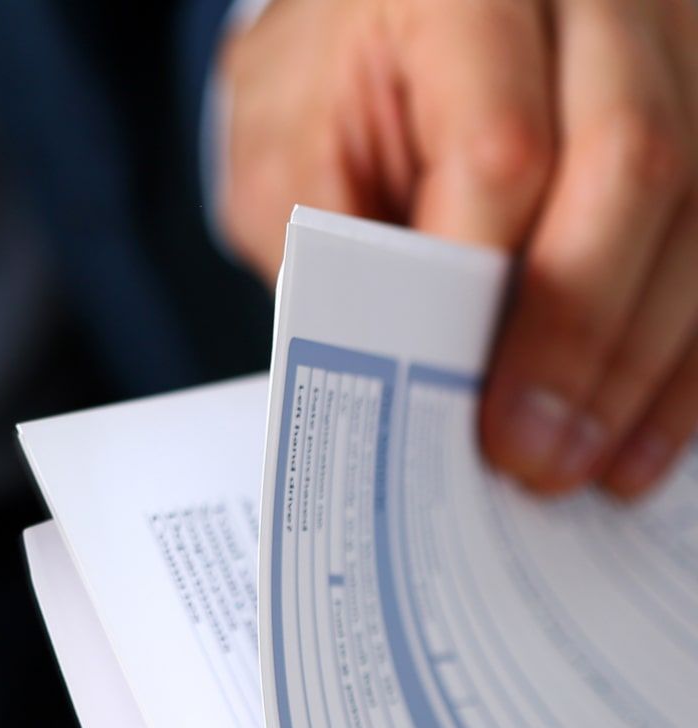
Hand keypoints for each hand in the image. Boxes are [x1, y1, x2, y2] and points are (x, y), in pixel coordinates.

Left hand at [220, 0, 697, 497]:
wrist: (371, 24)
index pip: (504, 149)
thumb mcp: (286, 164)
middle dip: (584, 337)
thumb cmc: (326, 96)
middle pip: (635, 162)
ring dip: (650, 358)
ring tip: (590, 468)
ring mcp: (673, 28)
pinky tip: (646, 432)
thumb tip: (405, 385)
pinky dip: (688, 344)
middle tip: (535, 458)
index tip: (468, 408)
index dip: (494, 297)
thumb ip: (338, 253)